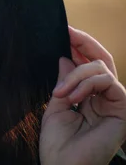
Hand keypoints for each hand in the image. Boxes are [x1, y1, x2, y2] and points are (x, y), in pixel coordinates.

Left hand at [40, 26, 125, 164]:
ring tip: (61, 93)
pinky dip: (86, 84)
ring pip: (100, 68)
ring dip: (76, 76)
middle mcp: (104, 98)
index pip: (88, 65)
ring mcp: (115, 103)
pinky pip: (107, 81)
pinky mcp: (123, 109)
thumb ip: (63, 83)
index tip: (63, 30)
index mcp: (88, 97)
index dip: (78, 46)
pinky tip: (72, 96)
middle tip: (68, 32)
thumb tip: (65, 58)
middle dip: (84, 42)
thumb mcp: (56, 106)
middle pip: (101, 59)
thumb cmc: (58, 144)